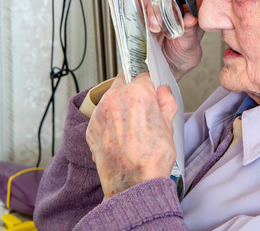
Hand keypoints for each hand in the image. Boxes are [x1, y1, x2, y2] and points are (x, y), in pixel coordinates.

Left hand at [86, 71, 177, 198]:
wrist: (133, 185)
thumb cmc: (151, 159)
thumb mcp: (169, 126)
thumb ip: (166, 102)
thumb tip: (163, 93)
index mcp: (137, 93)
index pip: (142, 75)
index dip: (149, 86)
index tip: (150, 94)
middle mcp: (114, 99)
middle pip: (123, 83)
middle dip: (132, 93)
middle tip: (141, 112)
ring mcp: (99, 113)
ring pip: (110, 100)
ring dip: (119, 107)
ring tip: (131, 129)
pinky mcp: (90, 128)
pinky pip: (101, 117)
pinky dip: (109, 123)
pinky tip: (121, 138)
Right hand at [134, 0, 210, 80]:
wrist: (161, 71)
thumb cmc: (181, 58)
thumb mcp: (190, 49)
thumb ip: (190, 34)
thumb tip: (190, 19)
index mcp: (197, 4)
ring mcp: (159, 2)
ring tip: (154, 22)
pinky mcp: (141, 8)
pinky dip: (137, 0)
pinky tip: (142, 14)